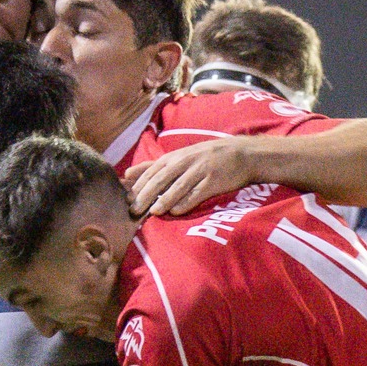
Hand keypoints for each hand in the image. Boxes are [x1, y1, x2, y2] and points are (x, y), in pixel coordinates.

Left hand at [125, 137, 257, 216]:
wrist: (241, 154)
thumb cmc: (206, 157)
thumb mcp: (179, 157)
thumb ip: (153, 166)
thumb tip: (126, 173)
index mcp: (174, 157)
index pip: (151, 171)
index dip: (138, 185)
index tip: (125, 199)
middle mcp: (185, 162)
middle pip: (161, 178)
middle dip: (146, 194)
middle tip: (134, 210)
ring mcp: (200, 170)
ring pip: (178, 186)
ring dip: (165, 199)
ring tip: (153, 211)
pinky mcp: (213, 181)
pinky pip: (197, 193)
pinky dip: (186, 202)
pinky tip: (176, 211)